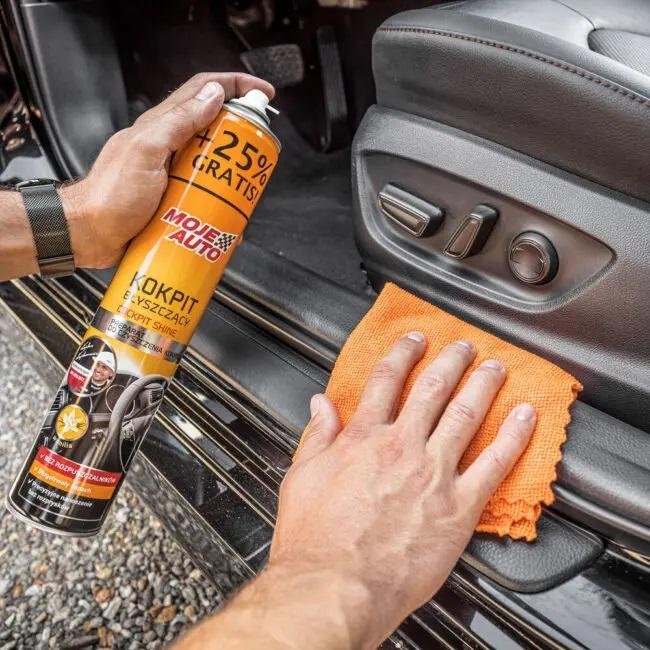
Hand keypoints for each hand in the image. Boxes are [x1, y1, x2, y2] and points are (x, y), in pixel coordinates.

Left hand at [61, 72, 273, 268]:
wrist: (89, 234)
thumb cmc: (110, 195)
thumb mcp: (146, 151)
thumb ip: (177, 122)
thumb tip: (213, 95)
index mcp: (161, 127)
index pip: (203, 92)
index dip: (236, 87)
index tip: (262, 95)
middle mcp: (169, 147)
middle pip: (214, 129)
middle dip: (241, 137)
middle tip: (255, 155)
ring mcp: (172, 174)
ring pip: (213, 164)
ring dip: (233, 176)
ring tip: (243, 191)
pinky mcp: (173, 200)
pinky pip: (204, 195)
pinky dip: (220, 204)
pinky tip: (227, 217)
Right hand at [270, 333, 535, 647]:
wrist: (335, 587)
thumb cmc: (315, 541)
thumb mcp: (301, 478)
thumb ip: (316, 436)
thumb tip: (321, 404)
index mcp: (363, 438)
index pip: (387, 381)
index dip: (402, 355)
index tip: (413, 341)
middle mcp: (402, 447)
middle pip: (432, 389)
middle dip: (450, 361)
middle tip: (463, 346)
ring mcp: (433, 473)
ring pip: (465, 415)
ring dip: (482, 385)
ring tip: (495, 368)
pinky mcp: (458, 507)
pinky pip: (494, 464)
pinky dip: (513, 436)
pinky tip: (524, 417)